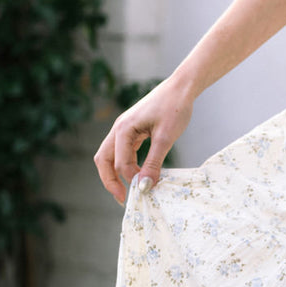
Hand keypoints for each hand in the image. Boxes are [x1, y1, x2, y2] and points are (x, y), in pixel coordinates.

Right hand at [93, 77, 194, 204]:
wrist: (182, 87)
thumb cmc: (174, 108)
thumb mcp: (165, 138)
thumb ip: (153, 162)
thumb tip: (145, 185)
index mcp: (123, 129)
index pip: (120, 163)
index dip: (131, 180)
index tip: (145, 192)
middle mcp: (119, 128)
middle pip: (103, 160)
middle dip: (110, 181)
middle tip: (123, 199)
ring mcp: (124, 128)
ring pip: (111, 156)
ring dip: (117, 173)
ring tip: (131, 189)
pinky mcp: (133, 129)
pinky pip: (123, 150)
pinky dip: (127, 163)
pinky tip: (139, 173)